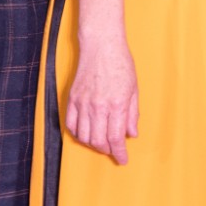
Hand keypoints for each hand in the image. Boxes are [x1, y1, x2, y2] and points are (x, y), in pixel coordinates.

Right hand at [64, 31, 139, 163]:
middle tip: (113, 151)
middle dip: (106, 150)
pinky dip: (78, 133)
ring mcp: (82, 103)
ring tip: (101, 142)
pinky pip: (71, 125)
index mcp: (116, 105)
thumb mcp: (134, 89)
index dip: (119, 152)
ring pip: (83, 136)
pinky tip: (86, 133)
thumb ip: (132, 114)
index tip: (123, 159)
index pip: (116, 138)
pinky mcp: (72, 99)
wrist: (101, 46)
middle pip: (98, 141)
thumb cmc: (121, 64)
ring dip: (92, 144)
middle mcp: (98, 107)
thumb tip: (132, 134)